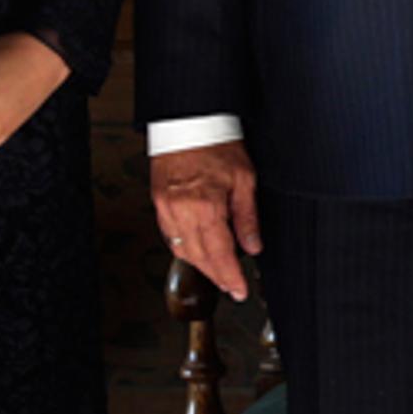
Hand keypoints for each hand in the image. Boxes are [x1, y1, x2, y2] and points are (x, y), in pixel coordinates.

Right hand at [151, 141, 263, 302]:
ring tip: (218, 273)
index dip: (230, 276)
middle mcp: (182, 211)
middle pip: (200, 257)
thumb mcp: (244, 179)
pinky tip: (197, 252)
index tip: (239, 290)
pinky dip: (185, 249)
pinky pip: (171, 236)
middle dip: (217, 276)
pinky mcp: (159, 204)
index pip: (220, 254)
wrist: (188, 123)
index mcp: (206, 206)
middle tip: (231, 287)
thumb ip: (248, 217)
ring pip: (183, 250)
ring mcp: (167, 208)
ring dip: (201, 266)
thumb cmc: (216, 145)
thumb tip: (253, 246)